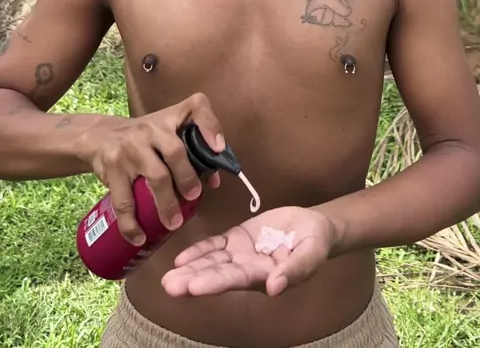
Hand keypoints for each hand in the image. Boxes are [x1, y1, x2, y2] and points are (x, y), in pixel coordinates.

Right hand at [80, 93, 224, 244]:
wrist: (99, 135)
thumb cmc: (144, 137)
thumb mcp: (166, 132)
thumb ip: (192, 151)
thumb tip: (213, 181)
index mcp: (171, 117)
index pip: (196, 107)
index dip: (211, 126)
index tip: (219, 149)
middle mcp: (152, 129)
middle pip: (175, 151)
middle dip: (188, 177)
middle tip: (194, 197)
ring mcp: (131, 148)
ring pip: (155, 177)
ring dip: (167, 203)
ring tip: (174, 223)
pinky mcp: (113, 168)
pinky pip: (124, 200)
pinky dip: (131, 222)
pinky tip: (139, 236)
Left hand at [162, 206, 334, 298]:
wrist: (314, 226)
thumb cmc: (316, 241)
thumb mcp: (312, 253)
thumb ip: (295, 270)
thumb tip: (274, 288)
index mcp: (265, 275)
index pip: (235, 279)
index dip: (214, 282)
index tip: (192, 287)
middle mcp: (248, 268)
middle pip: (217, 274)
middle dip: (193, 280)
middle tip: (168, 286)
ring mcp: (241, 253)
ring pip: (212, 261)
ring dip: (190, 268)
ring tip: (167, 278)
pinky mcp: (238, 238)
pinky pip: (216, 244)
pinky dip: (199, 251)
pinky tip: (181, 259)